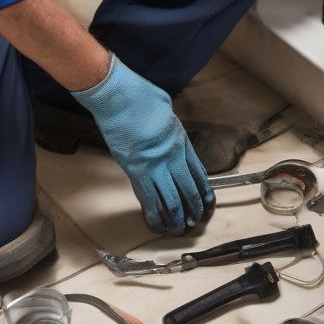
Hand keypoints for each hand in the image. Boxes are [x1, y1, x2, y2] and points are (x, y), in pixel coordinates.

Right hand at [71, 55, 213, 234]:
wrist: (116, 95)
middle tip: (196, 220)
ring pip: (172, 199)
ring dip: (178, 217)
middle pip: (188, 188)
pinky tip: (158, 226)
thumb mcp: (165, 108)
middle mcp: (172, 155)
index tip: (207, 201)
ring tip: (181, 229)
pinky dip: (154, 216)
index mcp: (180, 139)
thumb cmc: (138, 94)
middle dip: (194, 207)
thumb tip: (169, 135)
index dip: (203, 189)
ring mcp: (154, 165)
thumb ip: (170, 126)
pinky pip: (148, 199)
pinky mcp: (135, 171)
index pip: (198, 171)